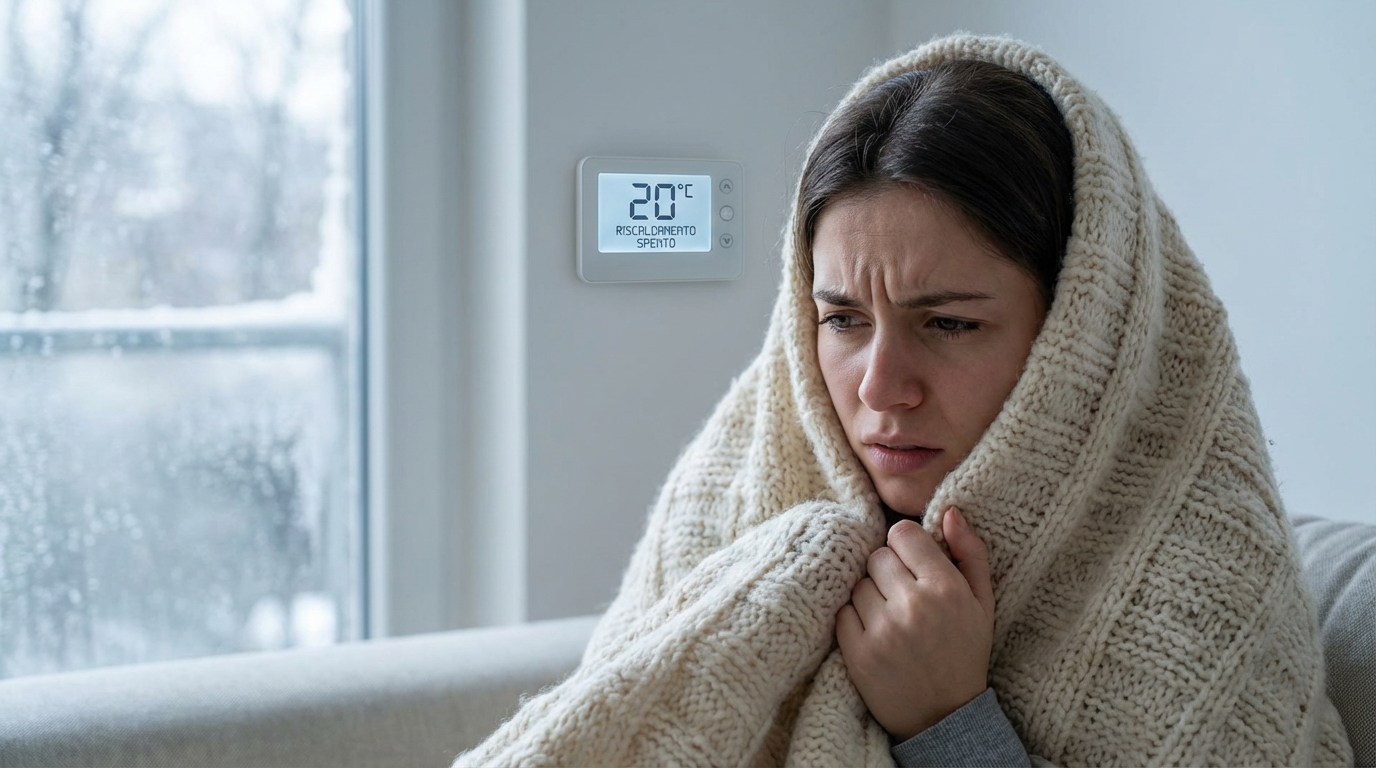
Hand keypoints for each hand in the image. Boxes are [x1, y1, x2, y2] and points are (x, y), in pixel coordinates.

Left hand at [836, 506, 994, 740]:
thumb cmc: (964, 652)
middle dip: (888, 571)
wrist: (944, 717)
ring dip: (870, 596)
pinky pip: (842, 612)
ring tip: (891, 618)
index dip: (906, 546)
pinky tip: (876, 634)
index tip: (913, 565)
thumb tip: (950, 511)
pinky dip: (854, 619)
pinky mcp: (857, 653)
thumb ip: (971, 553)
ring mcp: (882, 630)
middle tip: (903, 596)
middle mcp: (913, 606)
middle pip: (877, 556)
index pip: (903, 533)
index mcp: (946, 588)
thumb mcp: (982, 603)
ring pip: (858, 583)